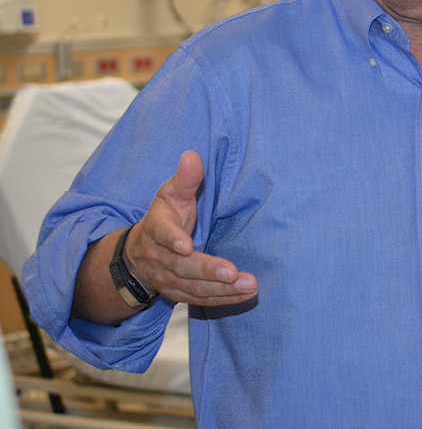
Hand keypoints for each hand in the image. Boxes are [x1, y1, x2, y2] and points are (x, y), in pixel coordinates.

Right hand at [126, 150, 257, 306]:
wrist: (138, 255)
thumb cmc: (163, 217)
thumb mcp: (170, 194)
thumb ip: (185, 178)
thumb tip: (192, 155)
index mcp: (156, 229)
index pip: (163, 235)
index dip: (174, 241)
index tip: (186, 245)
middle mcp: (160, 258)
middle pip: (183, 267)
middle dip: (208, 271)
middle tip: (233, 273)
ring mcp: (168, 279)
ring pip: (194, 288)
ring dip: (222, 290)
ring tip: (249, 285)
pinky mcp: (179, 293)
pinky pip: (201, 299)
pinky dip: (223, 299)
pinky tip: (244, 295)